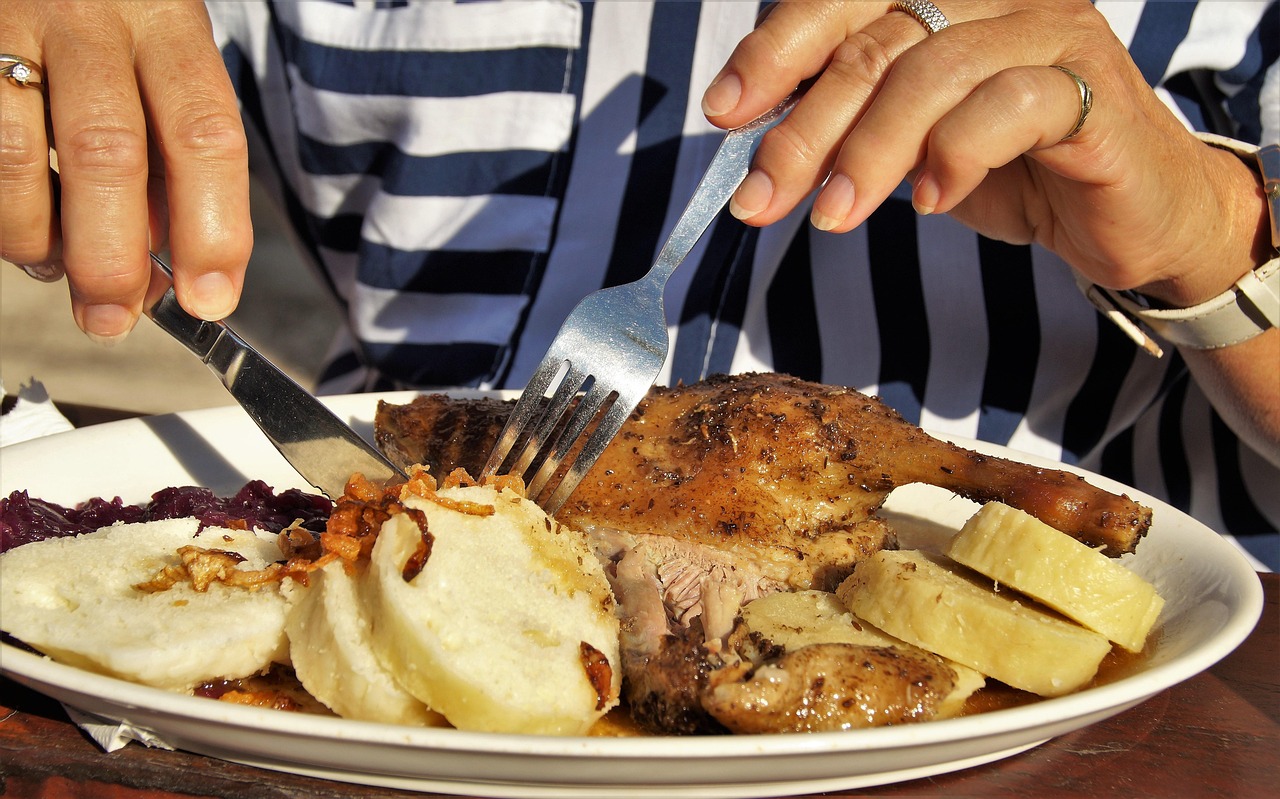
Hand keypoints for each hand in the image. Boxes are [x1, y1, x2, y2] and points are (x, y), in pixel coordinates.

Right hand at [0, 0, 251, 342]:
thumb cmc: (114, 29)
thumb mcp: (163, 69)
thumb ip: (171, 162)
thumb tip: (164, 277)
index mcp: (166, 20)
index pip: (205, 134)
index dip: (212, 228)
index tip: (209, 299)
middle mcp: (89, 16)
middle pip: (107, 151)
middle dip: (112, 256)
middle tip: (113, 318)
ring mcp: (10, 25)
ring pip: (15, 153)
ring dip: (37, 237)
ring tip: (55, 269)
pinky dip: (1, 209)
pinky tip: (20, 225)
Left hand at [703, 0, 1269, 308]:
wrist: (1129, 214)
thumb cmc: (1009, 169)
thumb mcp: (907, 142)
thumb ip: (844, 120)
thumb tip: (751, 134)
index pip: (844, 1)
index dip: (775, 49)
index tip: (723, 112)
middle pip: (875, 41)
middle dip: (803, 126)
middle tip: (760, 196)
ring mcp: (1049, 31)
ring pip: (933, 71)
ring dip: (868, 153)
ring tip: (832, 216)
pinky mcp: (1091, 87)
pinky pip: (1011, 105)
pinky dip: (957, 154)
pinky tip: (931, 202)